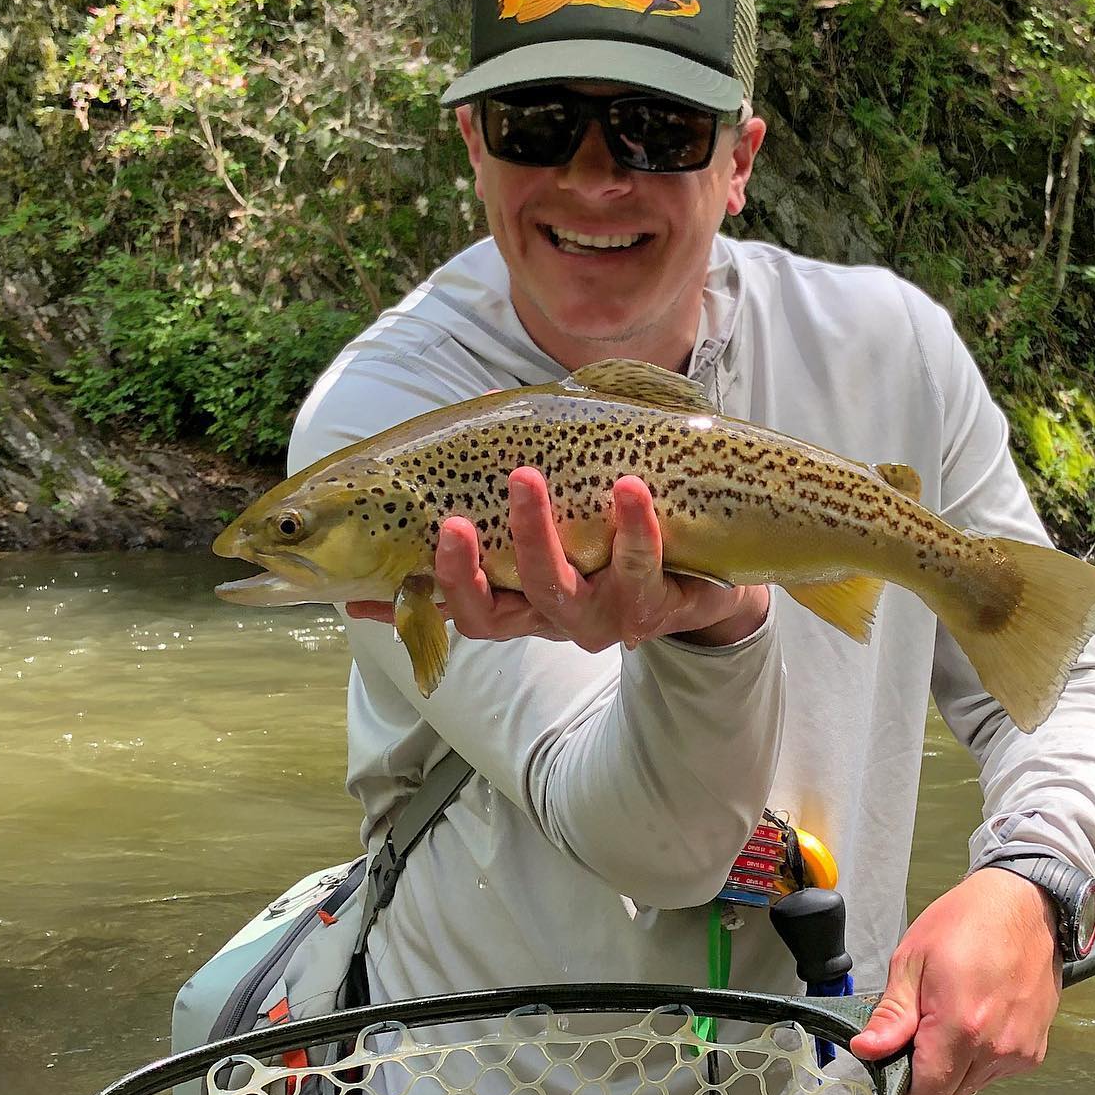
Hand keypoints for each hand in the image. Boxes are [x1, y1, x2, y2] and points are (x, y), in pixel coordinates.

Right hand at [349, 467, 769, 651]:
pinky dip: (633, 528)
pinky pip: (640, 568)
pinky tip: (627, 485)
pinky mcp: (655, 604)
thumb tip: (418, 483)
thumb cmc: (603, 543)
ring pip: (562, 589)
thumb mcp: (543, 532)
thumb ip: (484, 510)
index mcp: (521, 605)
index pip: (462, 612)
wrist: (702, 576)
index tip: (392, 565)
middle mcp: (555, 619)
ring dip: (538, 534)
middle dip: (469, 567)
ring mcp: (604, 616)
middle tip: (451, 518)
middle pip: (501, 607)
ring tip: (524, 476)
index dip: (430, 592)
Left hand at [849, 868, 1062, 1094]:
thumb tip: (867, 1050)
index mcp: (961, 1026)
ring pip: (971, 1086)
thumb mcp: (913, 958)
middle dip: (925, 1077)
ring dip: (951, 1068)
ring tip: (944, 1020)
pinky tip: (971, 1021)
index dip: (902, 1087)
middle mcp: (995, 1048)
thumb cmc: (967, 921)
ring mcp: (1018, 1052)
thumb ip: (892, 1014)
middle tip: (913, 1039)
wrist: (1022, 904)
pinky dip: (977, 1060)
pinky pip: (994, 1073)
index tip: (889, 1070)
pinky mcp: (1033, 1051)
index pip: (926, 1093)